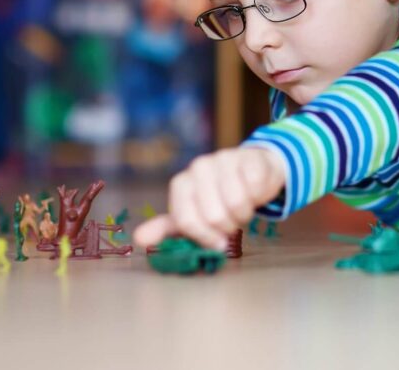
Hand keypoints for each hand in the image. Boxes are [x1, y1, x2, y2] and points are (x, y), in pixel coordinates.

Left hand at [134, 147, 285, 250]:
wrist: (250, 171)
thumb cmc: (219, 198)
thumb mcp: (192, 215)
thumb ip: (167, 228)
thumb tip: (139, 239)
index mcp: (181, 184)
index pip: (187, 221)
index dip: (205, 237)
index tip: (216, 242)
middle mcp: (199, 167)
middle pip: (214, 216)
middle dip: (229, 225)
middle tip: (232, 219)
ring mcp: (224, 159)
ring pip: (238, 203)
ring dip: (246, 213)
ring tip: (243, 206)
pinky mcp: (249, 156)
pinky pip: (256, 188)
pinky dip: (259, 196)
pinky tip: (255, 190)